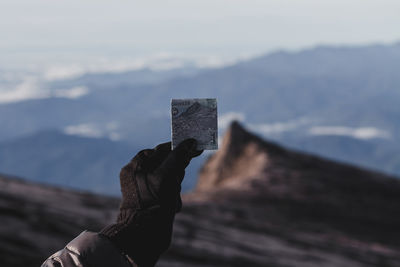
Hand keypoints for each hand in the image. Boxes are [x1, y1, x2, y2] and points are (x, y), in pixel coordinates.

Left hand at [101, 139, 201, 266]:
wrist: (144, 237)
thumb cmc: (152, 204)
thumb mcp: (166, 176)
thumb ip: (177, 157)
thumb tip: (190, 142)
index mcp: (137, 164)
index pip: (163, 149)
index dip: (179, 149)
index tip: (196, 147)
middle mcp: (140, 174)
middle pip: (169, 164)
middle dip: (177, 173)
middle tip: (173, 184)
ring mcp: (146, 188)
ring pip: (172, 179)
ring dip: (176, 188)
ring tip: (170, 199)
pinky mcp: (153, 201)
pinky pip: (170, 193)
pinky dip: (174, 199)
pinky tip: (171, 207)